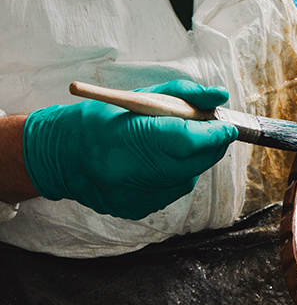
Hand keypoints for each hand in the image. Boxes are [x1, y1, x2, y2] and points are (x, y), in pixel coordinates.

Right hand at [23, 80, 237, 219]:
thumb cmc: (101, 120)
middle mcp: (132, 173)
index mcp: (130, 138)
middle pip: (195, 162)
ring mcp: (134, 196)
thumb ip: (185, 95)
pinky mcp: (137, 210)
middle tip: (212, 131)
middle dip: (211, 146)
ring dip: (193, 161)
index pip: (189, 140)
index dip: (215, 132)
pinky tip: (158, 163)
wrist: (61, 155)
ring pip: (188, 179)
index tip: (227, 125)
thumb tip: (220, 98)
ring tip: (174, 145)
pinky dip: (176, 175)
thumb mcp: (142, 95)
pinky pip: (173, 192)